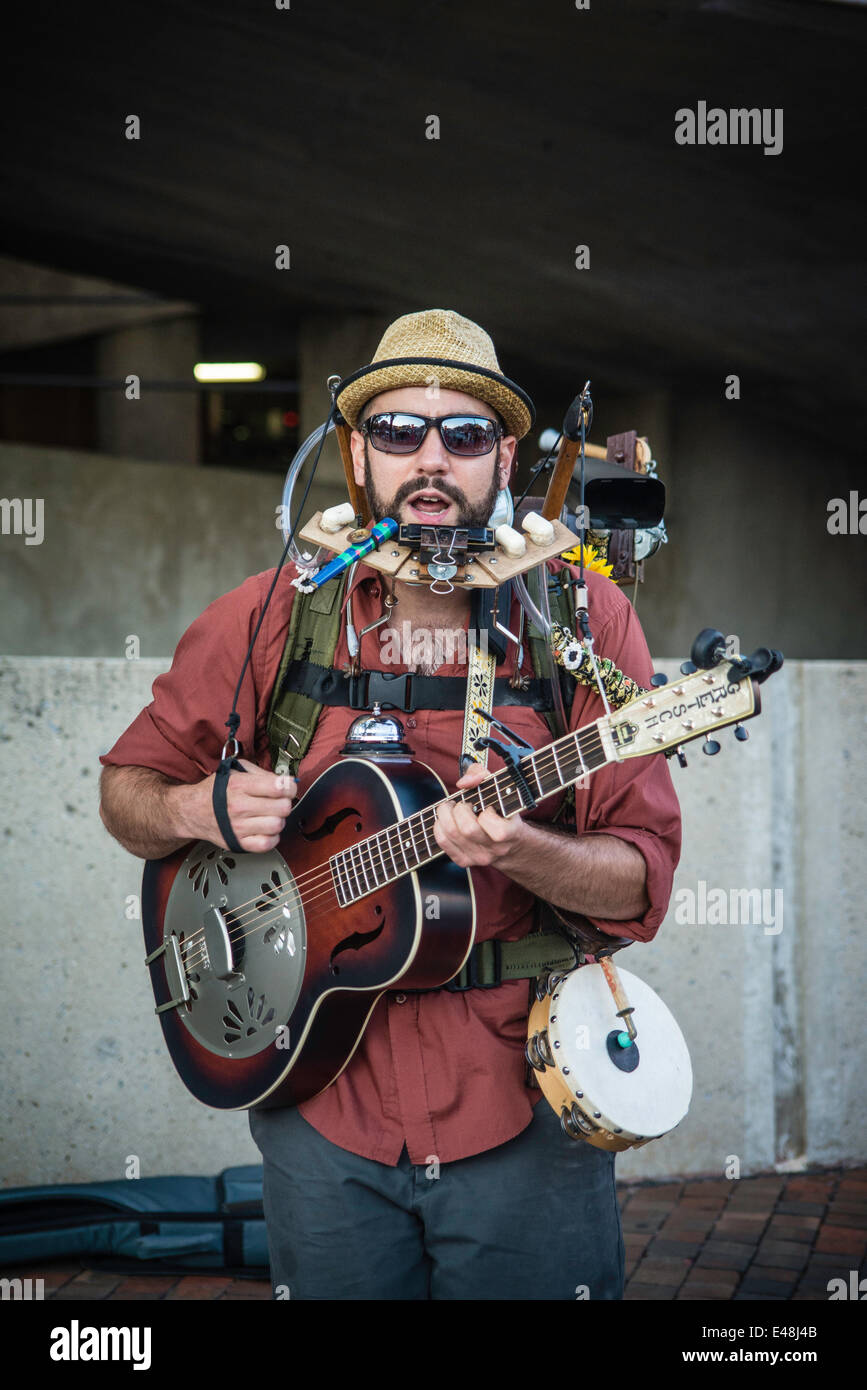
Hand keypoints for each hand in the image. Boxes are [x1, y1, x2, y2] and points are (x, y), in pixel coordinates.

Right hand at [178, 757, 297, 853]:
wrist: (192, 811)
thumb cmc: (216, 791)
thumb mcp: (236, 771)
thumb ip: (263, 773)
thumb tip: (287, 781)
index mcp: (240, 785)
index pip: (279, 787)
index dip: (290, 786)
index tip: (287, 787)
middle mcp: (239, 806)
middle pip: (283, 807)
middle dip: (285, 803)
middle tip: (278, 801)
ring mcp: (239, 827)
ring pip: (278, 825)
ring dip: (278, 820)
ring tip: (270, 815)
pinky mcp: (239, 843)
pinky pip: (268, 844)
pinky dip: (272, 837)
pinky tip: (265, 829)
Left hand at [432, 761, 528, 868]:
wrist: (510, 844)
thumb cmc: (503, 810)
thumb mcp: (499, 788)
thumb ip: (481, 774)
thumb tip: (463, 783)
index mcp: (510, 833)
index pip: (498, 830)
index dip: (487, 812)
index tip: (487, 806)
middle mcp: (495, 849)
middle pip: (468, 830)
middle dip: (460, 809)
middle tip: (462, 803)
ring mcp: (479, 857)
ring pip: (452, 834)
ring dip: (445, 815)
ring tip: (451, 808)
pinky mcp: (464, 860)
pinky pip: (443, 841)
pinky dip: (439, 826)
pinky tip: (446, 820)